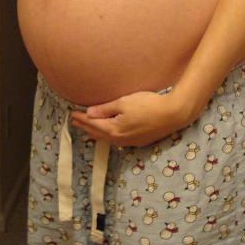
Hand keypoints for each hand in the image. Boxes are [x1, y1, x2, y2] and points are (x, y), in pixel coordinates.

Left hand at [70, 90, 189, 147]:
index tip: (72, 114)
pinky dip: (108, 137)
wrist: (172, 114)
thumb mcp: (124, 102)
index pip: (93, 124)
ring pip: (108, 139)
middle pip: (98, 134)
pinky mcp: (139, 141)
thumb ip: (105, 109)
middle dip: (86, 127)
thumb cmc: (148, 105)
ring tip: (87, 131)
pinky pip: (117, 141)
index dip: (82, 119)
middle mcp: (120, 139)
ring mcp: (130, 141)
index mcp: (114, 129)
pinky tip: (109, 135)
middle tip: (75, 123)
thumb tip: (89, 113)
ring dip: (96, 134)